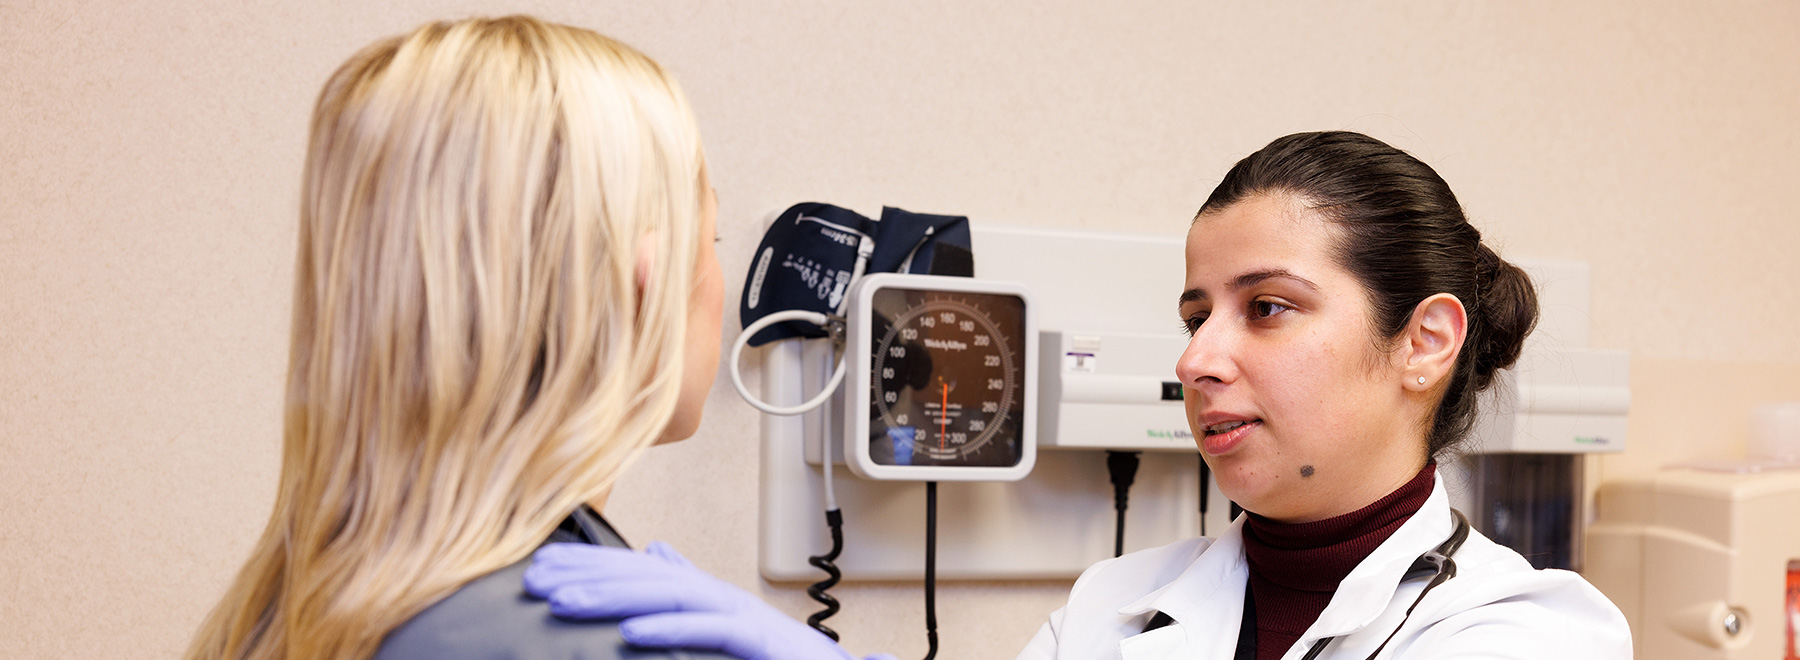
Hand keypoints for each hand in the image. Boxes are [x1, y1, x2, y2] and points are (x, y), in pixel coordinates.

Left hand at [525, 542, 895, 659]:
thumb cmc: (776, 659)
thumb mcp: (722, 623)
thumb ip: (689, 590)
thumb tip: (657, 551)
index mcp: (705, 594)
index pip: (638, 570)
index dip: (588, 565)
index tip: (537, 568)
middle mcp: (719, 596)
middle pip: (645, 575)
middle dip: (587, 574)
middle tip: (534, 579)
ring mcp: (739, 616)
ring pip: (669, 595)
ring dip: (613, 597)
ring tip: (564, 602)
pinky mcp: (757, 641)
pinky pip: (710, 630)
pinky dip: (669, 629)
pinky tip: (629, 633)